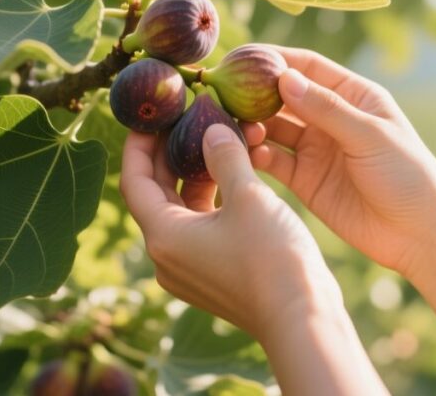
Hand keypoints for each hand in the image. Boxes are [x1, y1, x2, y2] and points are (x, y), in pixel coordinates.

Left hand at [119, 124, 338, 339]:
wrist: (302, 318)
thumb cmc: (272, 257)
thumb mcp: (248, 195)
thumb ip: (224, 156)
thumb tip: (211, 129)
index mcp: (163, 236)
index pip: (133, 180)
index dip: (138, 145)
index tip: (150, 116)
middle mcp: (167, 257)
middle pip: (155, 195)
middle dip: (168, 156)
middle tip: (183, 121)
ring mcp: (188, 270)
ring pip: (179, 212)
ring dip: (192, 177)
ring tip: (212, 141)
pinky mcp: (211, 276)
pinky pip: (198, 229)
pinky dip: (209, 201)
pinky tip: (231, 176)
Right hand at [248, 47, 435, 275]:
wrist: (420, 234)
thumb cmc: (407, 175)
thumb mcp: (369, 135)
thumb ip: (327, 108)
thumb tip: (284, 78)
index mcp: (353, 96)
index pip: (306, 66)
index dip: (272, 59)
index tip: (239, 58)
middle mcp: (330, 118)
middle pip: (283, 96)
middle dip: (252, 92)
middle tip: (221, 92)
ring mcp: (316, 150)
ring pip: (273, 128)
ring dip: (251, 124)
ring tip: (231, 126)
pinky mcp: (306, 181)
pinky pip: (274, 161)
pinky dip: (256, 155)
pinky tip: (245, 154)